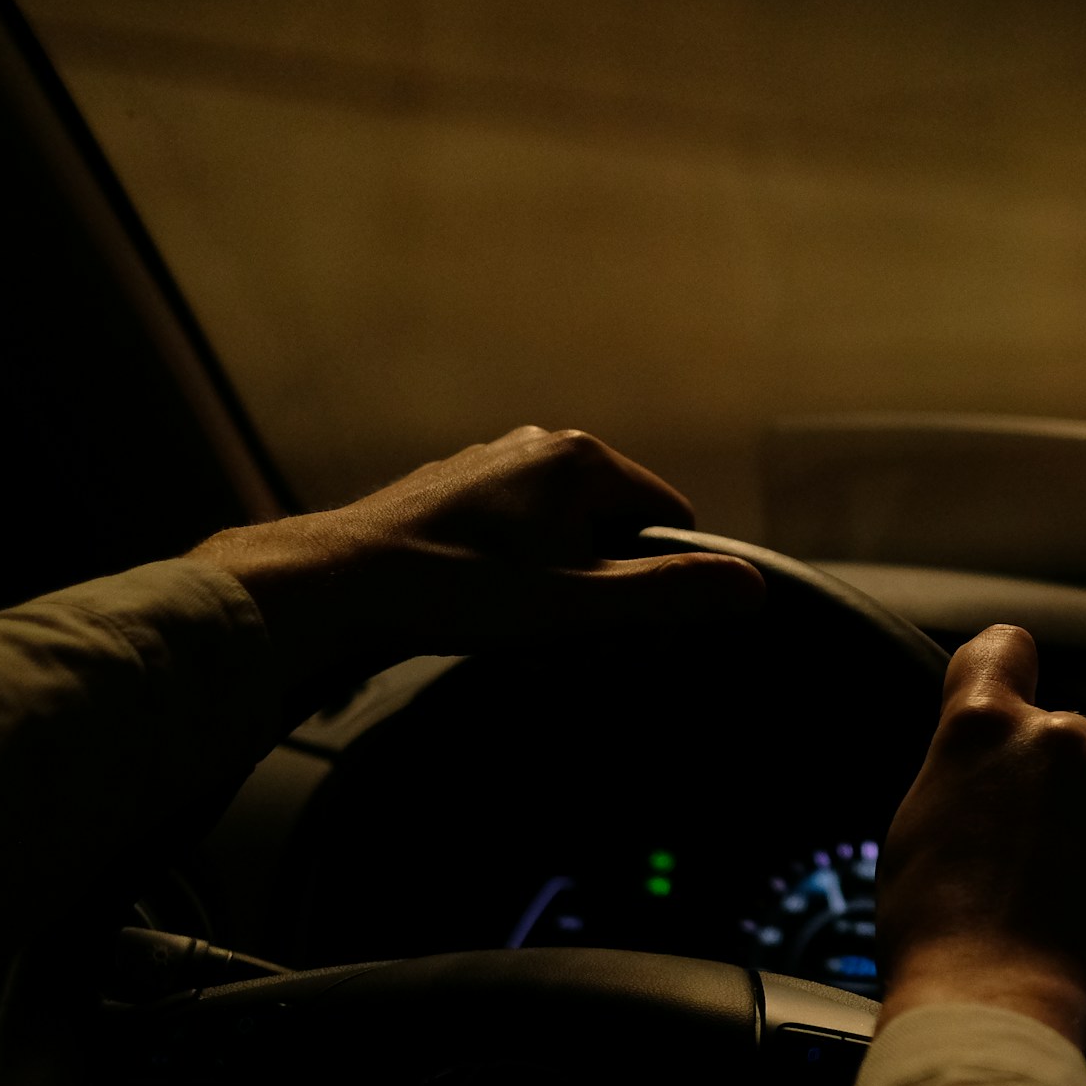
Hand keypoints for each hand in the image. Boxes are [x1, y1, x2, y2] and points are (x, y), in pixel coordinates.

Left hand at [188, 427, 762, 706]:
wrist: (333, 585)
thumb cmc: (458, 591)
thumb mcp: (577, 605)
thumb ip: (668, 593)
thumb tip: (752, 586)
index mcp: (581, 458)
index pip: (671, 519)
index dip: (662, 583)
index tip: (626, 631)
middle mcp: (539, 444)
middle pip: (617, 529)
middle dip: (607, 589)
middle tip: (568, 641)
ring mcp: (491, 465)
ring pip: (565, 537)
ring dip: (560, 589)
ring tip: (518, 632)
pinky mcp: (451, 493)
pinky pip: (517, 538)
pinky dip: (515, 578)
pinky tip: (479, 612)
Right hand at [876, 625, 1085, 1047]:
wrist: (997, 1003)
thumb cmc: (938, 927)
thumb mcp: (922, 821)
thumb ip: (967, 772)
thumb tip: (988, 777)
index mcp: (983, 728)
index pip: (1004, 647)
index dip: (1005, 667)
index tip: (1009, 686)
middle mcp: (1056, 741)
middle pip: (1060, 737)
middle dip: (1047, 780)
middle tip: (1016, 848)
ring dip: (1085, 830)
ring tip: (1047, 896)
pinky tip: (1081, 914)